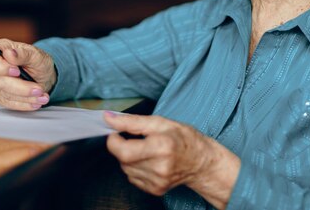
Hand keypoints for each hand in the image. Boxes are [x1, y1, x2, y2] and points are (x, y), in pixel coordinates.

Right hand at [0, 38, 56, 110]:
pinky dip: (24, 104)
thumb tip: (10, 53)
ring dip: (26, 98)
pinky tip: (35, 101)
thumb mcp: (36, 54)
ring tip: (42, 95)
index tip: (16, 71)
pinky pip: (9, 103)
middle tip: (38, 89)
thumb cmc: (37, 61)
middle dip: (21, 87)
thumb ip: (23, 54)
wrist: (42, 75)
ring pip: (5, 95)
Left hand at [104, 112, 240, 208]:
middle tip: (135, 139)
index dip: (114, 140)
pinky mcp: (155, 190)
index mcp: (161, 147)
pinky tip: (149, 161)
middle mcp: (159, 168)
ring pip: (125, 169)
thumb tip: (108, 118)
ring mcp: (157, 182)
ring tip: (146, 150)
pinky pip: (133, 177)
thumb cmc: (183, 138)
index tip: (116, 132)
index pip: (123, 151)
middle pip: (122, 159)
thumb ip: (131, 121)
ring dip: (129, 158)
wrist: (201, 161)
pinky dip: (135, 168)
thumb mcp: (160, 122)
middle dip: (122, 147)